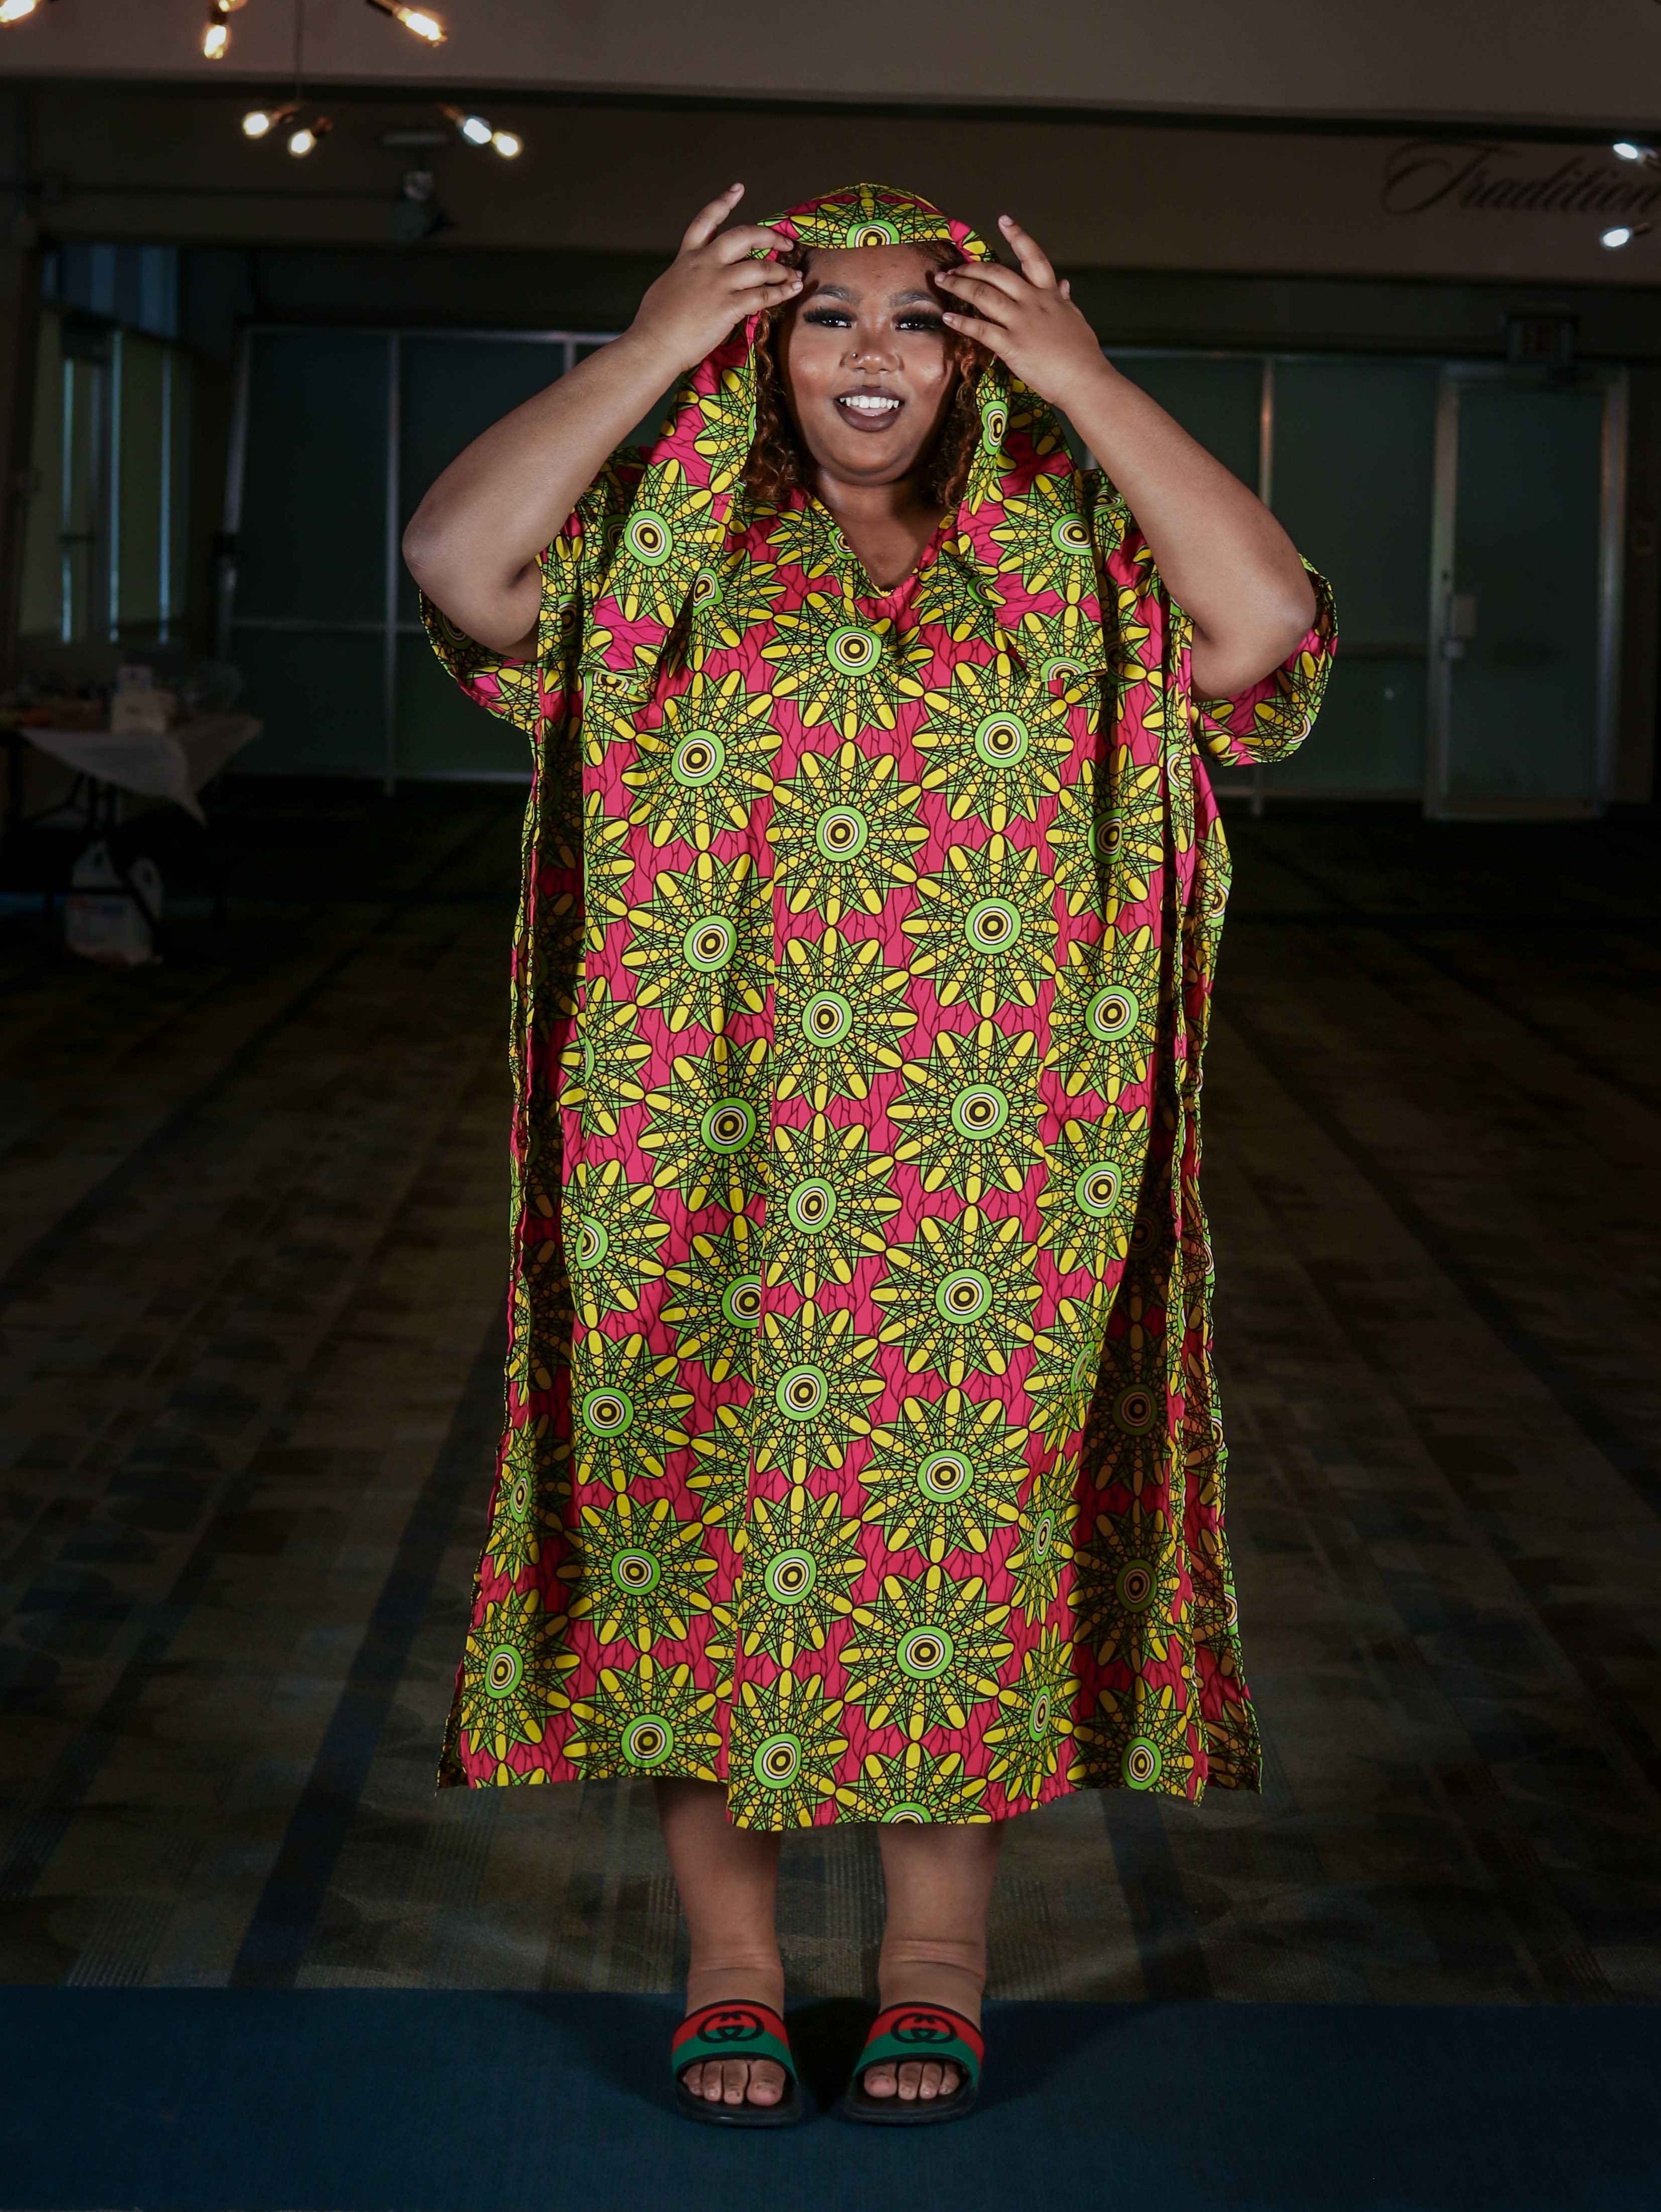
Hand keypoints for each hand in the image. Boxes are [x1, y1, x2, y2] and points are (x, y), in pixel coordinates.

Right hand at [626, 184, 801, 379]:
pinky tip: (793, 290)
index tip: (738, 189)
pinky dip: (782, 291)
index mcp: (687, 257)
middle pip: (743, 235)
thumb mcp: (669, 286)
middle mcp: (705, 264)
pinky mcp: (728, 306)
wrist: (653, 344)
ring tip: (795, 275)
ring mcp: (717, 284)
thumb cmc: (655, 323)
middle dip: (769, 236)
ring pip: (760, 267)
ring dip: (782, 270)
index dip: (723, 202)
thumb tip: (698, 280)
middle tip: (785, 242)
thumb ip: (687, 276)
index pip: (706, 220)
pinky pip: (763, 295)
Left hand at [935, 215, 1105, 410]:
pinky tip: (948, 318)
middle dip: (971, 268)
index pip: (1033, 257)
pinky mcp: (1012, 345)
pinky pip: (981, 329)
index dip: (1018, 237)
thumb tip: (1065, 285)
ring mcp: (1022, 322)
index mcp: (1050, 294)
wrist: (1085, 380)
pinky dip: (962, 323)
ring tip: (941, 282)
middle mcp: (1033, 302)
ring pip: (984, 295)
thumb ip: (1064, 300)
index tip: (1003, 220)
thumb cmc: (1082, 354)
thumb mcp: (1075, 319)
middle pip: (997, 274)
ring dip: (959, 286)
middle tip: (952, 268)